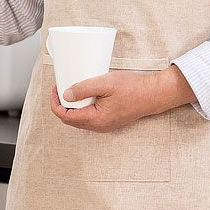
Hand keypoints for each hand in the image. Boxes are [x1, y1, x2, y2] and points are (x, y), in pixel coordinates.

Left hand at [50, 66, 195, 131]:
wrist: (153, 95)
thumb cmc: (133, 89)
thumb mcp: (105, 84)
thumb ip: (84, 89)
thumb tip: (66, 95)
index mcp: (95, 119)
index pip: (66, 116)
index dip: (56, 103)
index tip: (55, 89)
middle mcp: (98, 126)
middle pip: (71, 119)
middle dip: (62, 104)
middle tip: (60, 87)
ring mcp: (104, 124)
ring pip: (80, 119)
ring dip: (72, 106)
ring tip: (70, 89)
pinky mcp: (109, 120)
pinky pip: (89, 116)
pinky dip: (82, 107)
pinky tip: (84, 95)